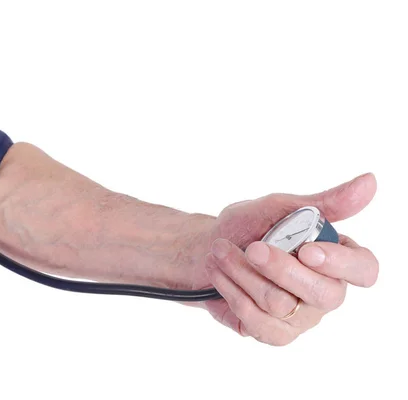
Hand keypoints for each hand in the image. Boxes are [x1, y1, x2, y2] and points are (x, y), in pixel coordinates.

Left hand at [190, 173, 377, 345]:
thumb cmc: (244, 228)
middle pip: (323, 293)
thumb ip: (323, 202)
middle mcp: (324, 290)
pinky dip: (232, 291)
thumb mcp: (278, 208)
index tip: (306, 250)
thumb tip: (369, 182)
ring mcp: (300, 317)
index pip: (363, 269)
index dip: (340, 263)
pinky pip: (258, 321)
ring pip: (280, 304)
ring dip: (242, 273)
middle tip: (251, 247)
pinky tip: (220, 273)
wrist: (203, 250)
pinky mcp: (274, 333)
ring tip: (222, 251)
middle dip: (280, 268)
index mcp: (335, 257)